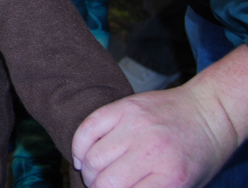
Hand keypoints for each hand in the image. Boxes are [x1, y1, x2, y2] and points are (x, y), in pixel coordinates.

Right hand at [73, 45, 247, 187]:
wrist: (209, 112)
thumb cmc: (199, 155)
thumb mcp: (187, 185)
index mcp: (172, 177)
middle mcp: (151, 151)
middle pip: (104, 181)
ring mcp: (135, 126)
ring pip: (92, 158)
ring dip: (88, 173)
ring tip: (94, 177)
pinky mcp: (123, 107)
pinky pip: (88, 128)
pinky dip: (78, 148)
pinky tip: (81, 159)